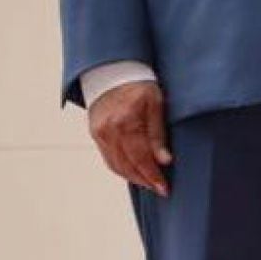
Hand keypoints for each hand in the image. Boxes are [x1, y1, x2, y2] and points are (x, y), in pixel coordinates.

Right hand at [88, 81, 172, 195]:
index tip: (164, 188)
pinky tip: (134, 170)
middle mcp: (109, 131)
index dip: (153, 176)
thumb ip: (158, 133)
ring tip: (149, 182)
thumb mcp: (156, 103)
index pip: (140, 158)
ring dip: (133, 177)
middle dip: (144, 180)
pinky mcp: (95, 134)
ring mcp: (99, 133)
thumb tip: (164, 160)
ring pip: (116, 165)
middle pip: (127, 166)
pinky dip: (121, 167)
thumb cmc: (139, 83)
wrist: (113, 70)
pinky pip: (108, 158)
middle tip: (159, 188)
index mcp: (125, 121)